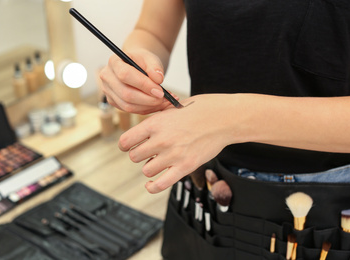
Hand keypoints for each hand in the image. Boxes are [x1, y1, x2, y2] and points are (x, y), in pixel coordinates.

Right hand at [99, 49, 173, 113]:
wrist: (137, 66)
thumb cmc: (143, 61)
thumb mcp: (151, 59)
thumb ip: (155, 67)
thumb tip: (158, 79)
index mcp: (114, 62)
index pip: (125, 75)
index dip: (143, 85)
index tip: (160, 90)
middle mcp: (107, 77)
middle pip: (126, 94)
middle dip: (147, 99)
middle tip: (163, 98)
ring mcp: (108, 91)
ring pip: (128, 106)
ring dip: (148, 106)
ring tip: (164, 102)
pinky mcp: (114, 102)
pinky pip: (131, 110)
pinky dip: (146, 109)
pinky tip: (157, 104)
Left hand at [118, 94, 234, 192]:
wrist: (224, 118)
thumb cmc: (201, 110)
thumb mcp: (173, 108)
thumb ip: (157, 120)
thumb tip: (144, 130)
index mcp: (156, 123)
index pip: (125, 141)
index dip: (125, 144)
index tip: (129, 146)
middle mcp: (161, 140)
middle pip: (134, 157)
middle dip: (140, 155)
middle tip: (149, 151)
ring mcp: (173, 155)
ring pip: (146, 170)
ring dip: (150, 167)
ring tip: (159, 161)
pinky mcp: (185, 167)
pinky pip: (160, 184)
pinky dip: (153, 187)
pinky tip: (151, 184)